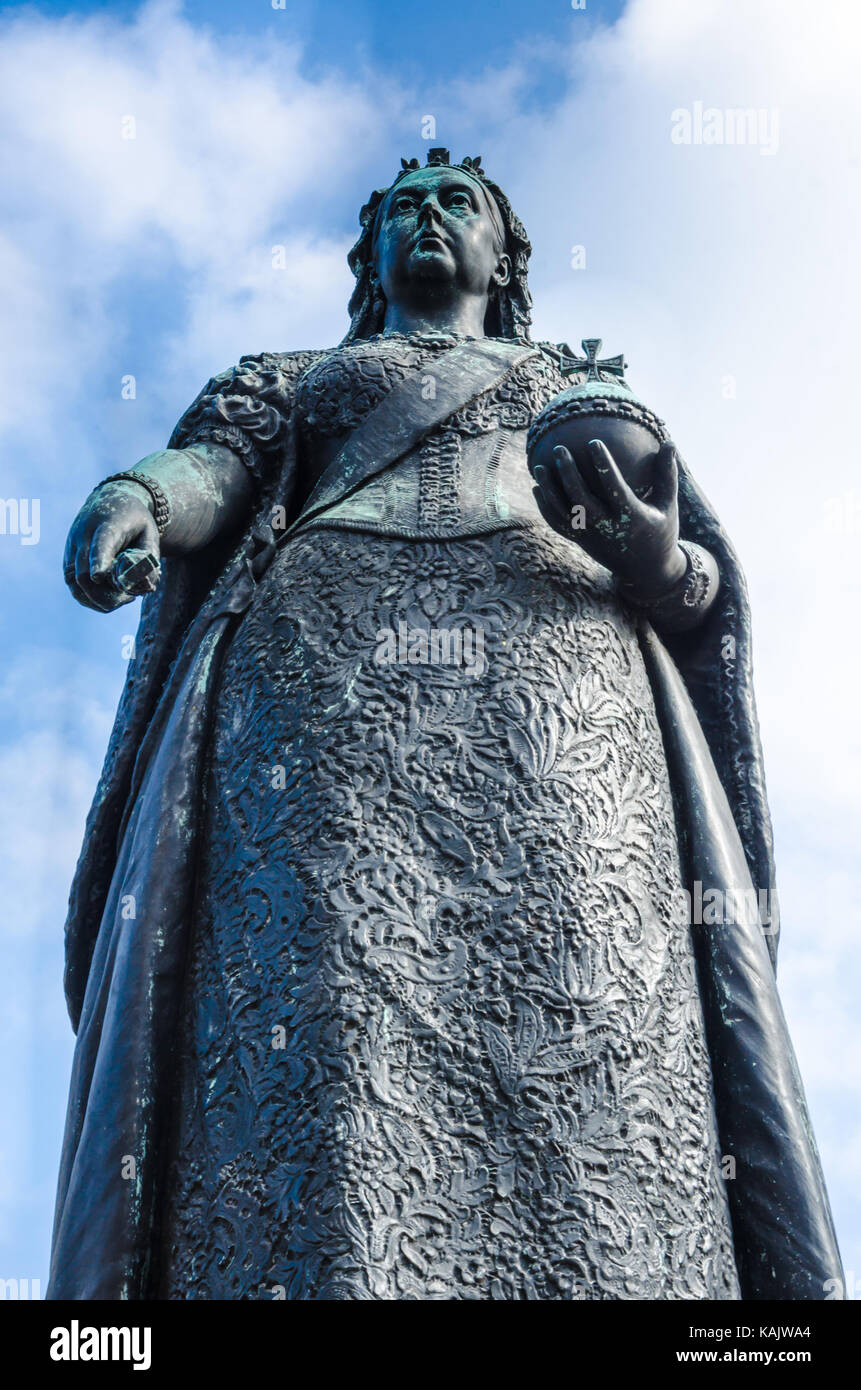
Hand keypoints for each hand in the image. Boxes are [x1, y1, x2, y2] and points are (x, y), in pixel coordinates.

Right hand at [63, 480, 160, 610]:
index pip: (99, 544)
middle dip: (104, 595)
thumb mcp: (149, 531)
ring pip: (73, 581)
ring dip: (95, 599)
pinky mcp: (68, 558)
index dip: (98, 560)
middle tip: (129, 599)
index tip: (98, 576)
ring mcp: (72, 547)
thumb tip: (147, 587)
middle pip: (83, 571)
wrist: (111, 499)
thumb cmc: (135, 520)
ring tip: (120, 600)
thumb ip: (149, 557)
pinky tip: (107, 600)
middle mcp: (83, 535)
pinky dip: (88, 597)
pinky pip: (72, 584)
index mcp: (107, 525)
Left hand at [531, 439, 685, 600]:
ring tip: (538, 467)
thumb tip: (670, 442)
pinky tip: (537, 487)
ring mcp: (592, 537)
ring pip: (564, 513)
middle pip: (581, 500)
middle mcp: (609, 528)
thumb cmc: (661, 531)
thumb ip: (667, 475)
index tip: (593, 442)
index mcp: (632, 517)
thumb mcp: (668, 505)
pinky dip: (546, 507)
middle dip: (568, 474)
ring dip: (549, 490)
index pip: (615, 488)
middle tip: (559, 449)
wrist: (647, 572)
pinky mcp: (582, 542)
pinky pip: (559, 525)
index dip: (603, 466)